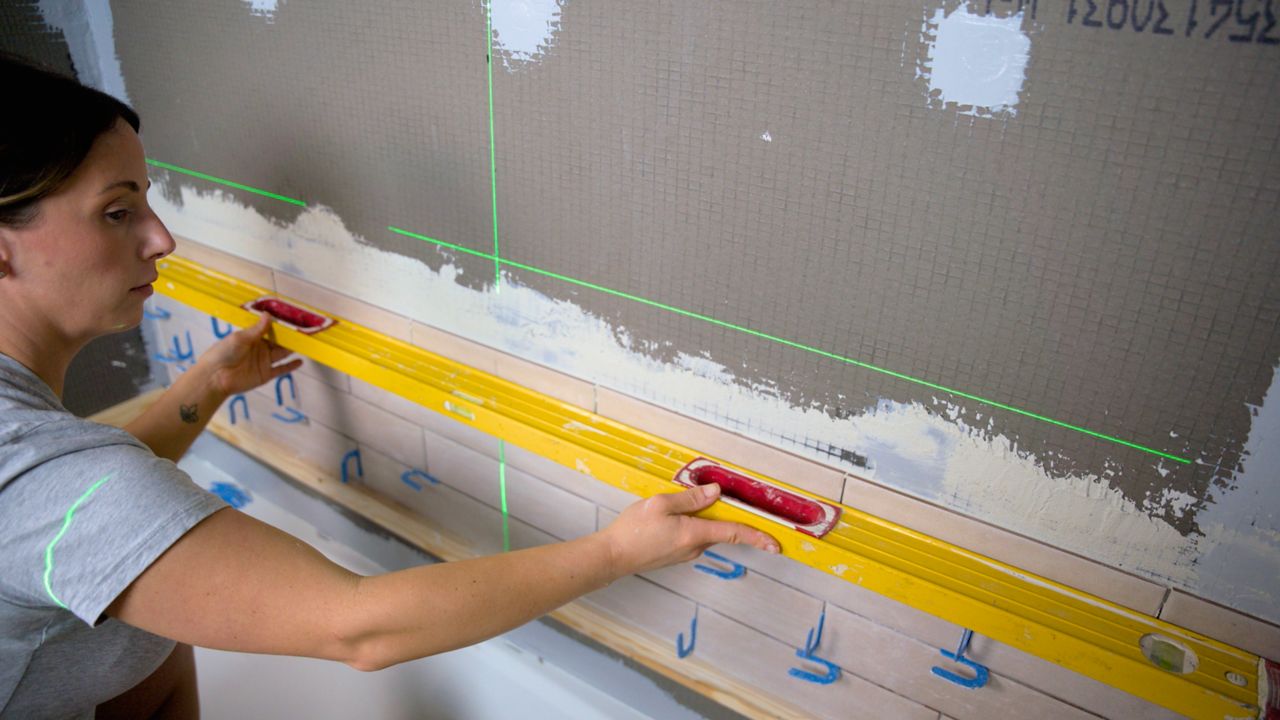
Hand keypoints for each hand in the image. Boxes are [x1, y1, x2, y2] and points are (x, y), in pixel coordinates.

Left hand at [199, 315, 301, 397]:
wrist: (215, 377)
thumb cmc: (223, 353)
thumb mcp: (240, 338)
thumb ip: (257, 329)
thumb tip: (268, 315)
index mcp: (252, 338)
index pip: (269, 329)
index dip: (280, 325)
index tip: (291, 319)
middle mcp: (259, 349)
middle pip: (278, 341)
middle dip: (289, 336)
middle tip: (303, 330)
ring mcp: (263, 362)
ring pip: (282, 353)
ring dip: (292, 348)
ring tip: (305, 343)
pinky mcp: (265, 375)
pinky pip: (281, 369)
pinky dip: (290, 366)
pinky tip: (299, 361)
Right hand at [600, 484, 779, 576]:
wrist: (613, 556)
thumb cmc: (632, 531)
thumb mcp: (660, 505)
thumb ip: (690, 499)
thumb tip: (715, 493)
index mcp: (694, 534)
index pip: (733, 532)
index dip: (757, 537)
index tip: (775, 544)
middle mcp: (693, 548)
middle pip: (719, 529)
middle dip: (723, 514)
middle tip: (716, 497)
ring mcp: (684, 553)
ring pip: (704, 532)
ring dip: (702, 518)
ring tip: (680, 505)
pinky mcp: (675, 554)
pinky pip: (692, 536)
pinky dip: (691, 524)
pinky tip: (672, 516)